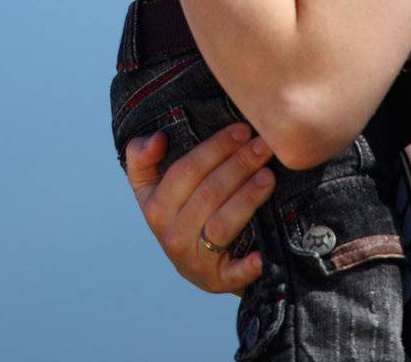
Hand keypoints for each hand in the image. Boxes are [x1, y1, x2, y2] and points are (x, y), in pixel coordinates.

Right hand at [124, 123, 275, 293]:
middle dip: (239, 165)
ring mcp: (194, 260)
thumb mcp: (150, 184)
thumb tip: (158, 139)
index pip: (185, 171)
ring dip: (247, 198)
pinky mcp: (215, 281)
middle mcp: (172, 234)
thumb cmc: (177, 211)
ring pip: (222, 224)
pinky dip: (245, 268)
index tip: (241, 130)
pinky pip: (231, 275)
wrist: (193, 263)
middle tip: (263, 146)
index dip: (215, 147)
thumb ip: (141, 156)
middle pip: (209, 193)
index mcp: (155, 207)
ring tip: (269, 176)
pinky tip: (260, 256)